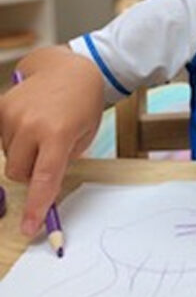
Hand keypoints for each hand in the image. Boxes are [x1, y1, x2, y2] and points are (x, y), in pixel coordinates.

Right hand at [0, 66, 101, 236]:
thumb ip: (64, 161)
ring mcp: (11, 116)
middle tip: (48, 156)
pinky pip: (0, 140)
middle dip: (31, 174)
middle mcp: (31, 125)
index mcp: (59, 134)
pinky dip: (14, 140)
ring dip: (23, 154)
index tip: (29, 228)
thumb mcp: (85, 135)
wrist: (68, 68)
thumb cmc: (83, 104)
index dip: (36, 207)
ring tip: (42, 131)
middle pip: (18, 173)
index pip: (43, 179)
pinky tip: (29, 124)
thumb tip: (43, 187)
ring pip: (8, 158)